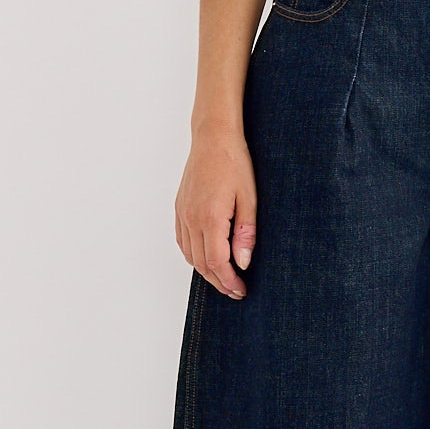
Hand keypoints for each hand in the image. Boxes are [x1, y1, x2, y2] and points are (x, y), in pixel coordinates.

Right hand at [174, 122, 257, 297]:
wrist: (213, 138)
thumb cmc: (234, 162)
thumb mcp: (249, 198)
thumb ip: (246, 233)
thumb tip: (243, 262)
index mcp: (211, 218)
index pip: (217, 262)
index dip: (229, 281)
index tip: (241, 290)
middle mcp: (192, 219)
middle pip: (202, 264)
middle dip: (219, 282)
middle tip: (236, 291)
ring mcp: (183, 214)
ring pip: (190, 255)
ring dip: (206, 272)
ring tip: (224, 279)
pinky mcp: (179, 208)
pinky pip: (182, 241)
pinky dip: (193, 256)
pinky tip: (206, 259)